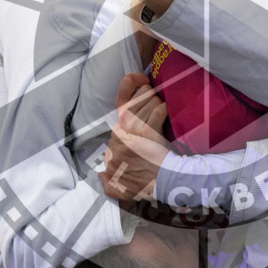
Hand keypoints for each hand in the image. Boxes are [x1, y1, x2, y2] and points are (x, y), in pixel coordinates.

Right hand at [99, 73, 170, 200]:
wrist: (159, 187)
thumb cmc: (142, 186)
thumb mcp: (118, 188)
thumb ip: (107, 181)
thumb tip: (100, 176)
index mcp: (117, 135)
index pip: (122, 101)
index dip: (132, 83)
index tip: (142, 79)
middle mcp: (122, 129)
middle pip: (138, 96)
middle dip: (151, 95)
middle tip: (157, 105)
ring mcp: (135, 131)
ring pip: (149, 101)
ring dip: (159, 104)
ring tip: (162, 115)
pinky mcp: (150, 133)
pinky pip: (158, 110)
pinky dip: (165, 110)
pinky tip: (167, 115)